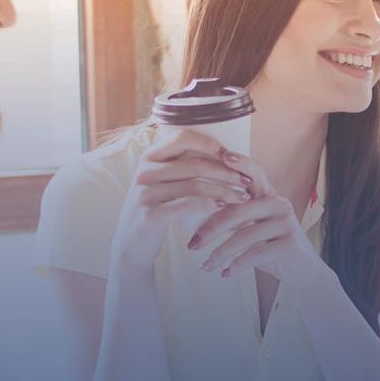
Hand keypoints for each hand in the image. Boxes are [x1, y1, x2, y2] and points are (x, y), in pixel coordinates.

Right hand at [111, 128, 251, 273]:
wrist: (132, 242)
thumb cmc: (155, 208)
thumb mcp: (160, 183)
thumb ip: (179, 167)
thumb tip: (220, 151)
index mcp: (149, 158)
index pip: (181, 138)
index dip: (208, 143)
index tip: (230, 155)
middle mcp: (145, 172)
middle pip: (194, 164)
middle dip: (226, 172)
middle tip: (247, 181)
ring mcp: (146, 193)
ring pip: (195, 186)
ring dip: (225, 191)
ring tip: (243, 197)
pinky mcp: (150, 215)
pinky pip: (186, 205)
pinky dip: (209, 205)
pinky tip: (224, 207)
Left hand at [187, 150, 323, 280]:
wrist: (304, 274)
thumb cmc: (271, 248)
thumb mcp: (254, 228)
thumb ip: (235, 216)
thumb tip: (194, 209)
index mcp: (269, 196)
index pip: (254, 174)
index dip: (240, 163)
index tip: (222, 156)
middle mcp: (280, 204)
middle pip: (238, 210)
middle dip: (211, 230)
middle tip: (192, 245)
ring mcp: (287, 223)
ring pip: (245, 236)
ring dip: (220, 254)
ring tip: (206, 266)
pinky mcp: (291, 244)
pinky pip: (255, 254)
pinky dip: (236, 266)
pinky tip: (224, 274)